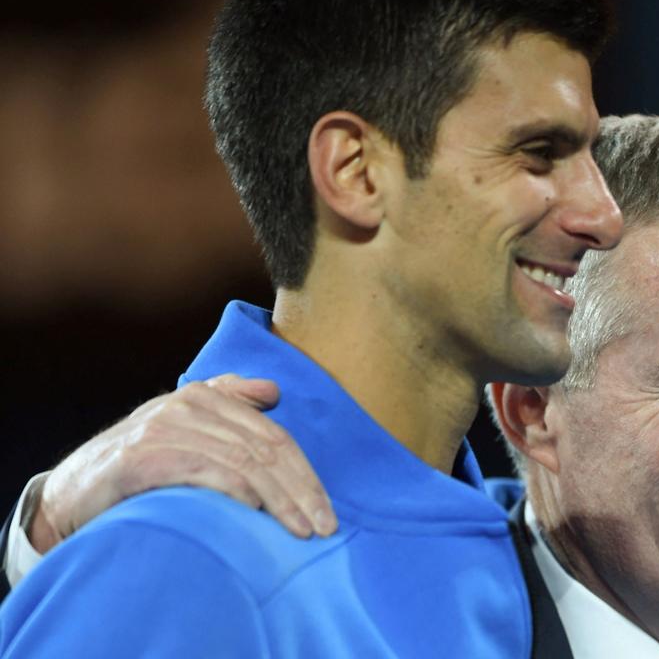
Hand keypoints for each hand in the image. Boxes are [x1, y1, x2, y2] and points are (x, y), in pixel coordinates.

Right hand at [29, 375, 337, 553]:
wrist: (70, 492)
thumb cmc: (138, 464)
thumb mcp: (182, 426)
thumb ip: (226, 401)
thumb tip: (272, 391)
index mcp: (205, 395)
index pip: (273, 434)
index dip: (305, 472)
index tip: (326, 507)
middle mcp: (188, 403)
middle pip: (265, 447)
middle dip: (301, 489)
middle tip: (324, 525)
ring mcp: (165, 427)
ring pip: (243, 461)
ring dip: (278, 499)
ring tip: (300, 529)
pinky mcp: (143, 455)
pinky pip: (204, 469)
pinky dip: (236, 489)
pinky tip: (256, 509)